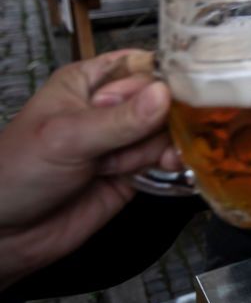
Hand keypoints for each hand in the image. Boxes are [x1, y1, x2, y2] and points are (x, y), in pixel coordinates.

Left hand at [0, 50, 175, 289]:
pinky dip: (174, 162)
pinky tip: (170, 167)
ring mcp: (125, 140)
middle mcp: (112, 107)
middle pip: (164, 98)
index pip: (142, 65)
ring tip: (136, 163)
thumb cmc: (17, 172)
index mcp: (90, 82)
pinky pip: (167, 159)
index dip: (164, 76)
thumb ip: (118, 120)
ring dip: (162, 145)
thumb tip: (165, 95)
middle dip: (164, 117)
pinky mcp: (134, 171)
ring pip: (168, 130)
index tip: (180, 92)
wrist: (5, 237)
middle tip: (155, 134)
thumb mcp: (66, 138)